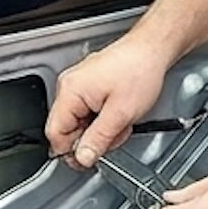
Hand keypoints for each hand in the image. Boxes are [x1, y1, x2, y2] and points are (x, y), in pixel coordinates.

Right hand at [47, 35, 171, 167]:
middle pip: (66, 128)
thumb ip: (98, 139)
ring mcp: (78, 84)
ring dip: (99, 130)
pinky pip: (87, 111)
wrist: (152, 49)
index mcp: (71, 91)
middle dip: (91, 139)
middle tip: (113, 138)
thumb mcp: (121, 114)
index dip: (70, 151)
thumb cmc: (139, 71)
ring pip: (79, 122)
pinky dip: (102, 118)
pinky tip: (118, 115)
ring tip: (120, 123)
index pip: (55, 133)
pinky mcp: (88, 84)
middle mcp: (69, 86)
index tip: (86, 160)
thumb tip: (82, 157)